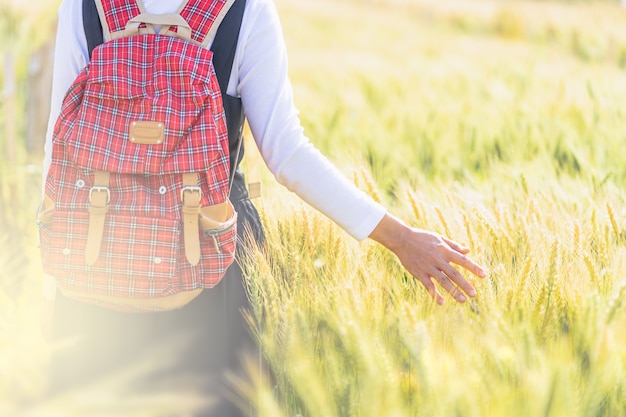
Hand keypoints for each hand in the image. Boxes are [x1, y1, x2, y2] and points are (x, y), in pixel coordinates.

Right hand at [369, 213, 486, 303]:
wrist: (402, 239)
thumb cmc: (422, 237)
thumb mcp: (439, 238)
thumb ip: (453, 245)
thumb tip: (468, 250)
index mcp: (444, 250)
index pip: (462, 260)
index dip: (473, 267)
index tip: (483, 275)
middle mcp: (438, 259)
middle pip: (454, 274)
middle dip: (465, 284)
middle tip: (474, 294)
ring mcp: (428, 267)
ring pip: (443, 281)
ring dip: (453, 291)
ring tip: (463, 300)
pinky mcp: (419, 273)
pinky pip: (428, 285)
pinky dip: (435, 294)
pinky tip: (441, 302)